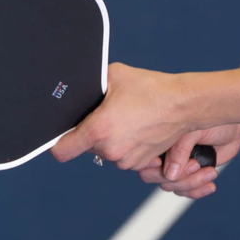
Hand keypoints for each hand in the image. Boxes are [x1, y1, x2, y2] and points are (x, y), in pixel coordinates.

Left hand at [51, 62, 194, 170]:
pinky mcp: (140, 163)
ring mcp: (126, 160)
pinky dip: (123, 144)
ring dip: (107, 139)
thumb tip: (73, 88)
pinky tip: (134, 127)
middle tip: (106, 114)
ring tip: (125, 119)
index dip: (55, 144)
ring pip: (104, 150)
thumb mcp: (113, 76)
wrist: (184, 104)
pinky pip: (120, 155)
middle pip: (85, 146)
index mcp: (98, 130)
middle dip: (90, 132)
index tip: (57, 137)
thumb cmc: (150, 88)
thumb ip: (89, 86)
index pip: (61, 151)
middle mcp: (111, 150)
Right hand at [138, 123, 239, 198]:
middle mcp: (161, 154)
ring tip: (210, 171)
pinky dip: (197, 191)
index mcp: (156, 139)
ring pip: (170, 186)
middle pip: (151, 176)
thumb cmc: (211, 123)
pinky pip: (185, 191)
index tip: (160, 163)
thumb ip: (179, 150)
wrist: (232, 129)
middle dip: (176, 176)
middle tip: (195, 165)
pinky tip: (210, 184)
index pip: (141, 159)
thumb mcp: (193, 131)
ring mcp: (173, 166)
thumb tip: (169, 174)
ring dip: (192, 182)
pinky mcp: (188, 176)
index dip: (147, 165)